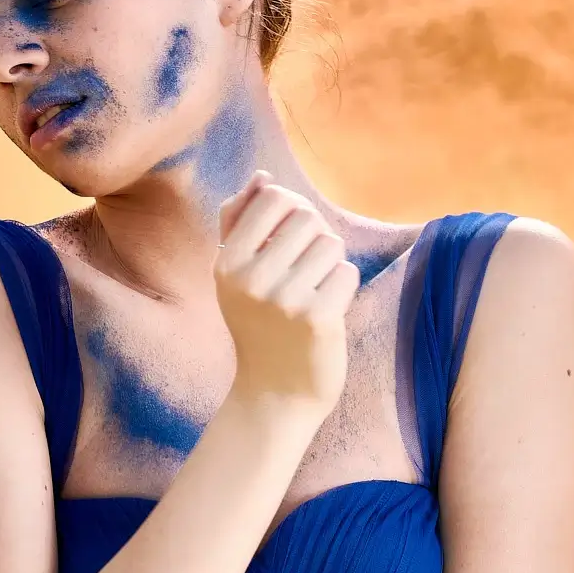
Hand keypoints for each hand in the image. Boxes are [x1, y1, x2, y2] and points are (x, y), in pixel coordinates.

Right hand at [215, 171, 360, 421]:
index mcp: (227, 264)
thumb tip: (262, 178)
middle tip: (308, 269)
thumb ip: (241, 223)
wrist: (276, 394)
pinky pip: (346, 272)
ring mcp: (284, 299)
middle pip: (307, 217)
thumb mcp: (236, 277)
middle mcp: (250, 279)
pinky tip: (328, 310)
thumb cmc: (259, 327)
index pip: (273, 198)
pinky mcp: (317, 318)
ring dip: (331, 264)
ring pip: (331, 244)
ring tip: (315, 291)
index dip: (292, 210)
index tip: (291, 239)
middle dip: (316, 237)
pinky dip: (344, 288)